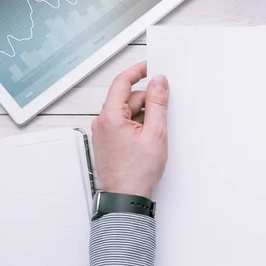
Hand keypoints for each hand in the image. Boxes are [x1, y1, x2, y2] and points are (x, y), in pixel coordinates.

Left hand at [92, 62, 168, 198]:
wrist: (126, 197)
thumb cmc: (137, 172)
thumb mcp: (155, 133)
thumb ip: (157, 103)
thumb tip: (159, 82)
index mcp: (110, 117)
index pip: (122, 83)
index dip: (138, 71)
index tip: (150, 67)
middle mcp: (102, 122)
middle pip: (127, 98)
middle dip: (146, 101)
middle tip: (163, 111)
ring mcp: (103, 133)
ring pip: (126, 112)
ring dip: (143, 115)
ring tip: (154, 134)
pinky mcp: (107, 141)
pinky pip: (123, 124)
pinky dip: (137, 125)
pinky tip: (147, 139)